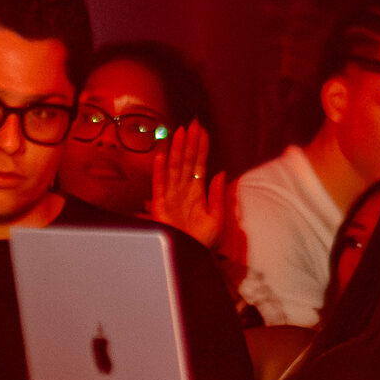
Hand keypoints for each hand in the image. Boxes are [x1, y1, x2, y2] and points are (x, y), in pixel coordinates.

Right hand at [150, 120, 225, 247]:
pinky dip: (159, 170)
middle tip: (192, 123)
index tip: (203, 131)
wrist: (190, 256)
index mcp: (196, 192)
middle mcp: (182, 190)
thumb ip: (218, 195)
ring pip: (173, 167)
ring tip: (180, 132)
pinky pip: (159, 184)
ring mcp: (170, 195)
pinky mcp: (159, 205)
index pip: (198, 164)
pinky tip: (162, 155)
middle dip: (189, 142)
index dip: (201, 148)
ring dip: (176, 149)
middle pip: (185, 161)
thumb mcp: (217, 218)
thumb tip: (221, 172)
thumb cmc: (202, 240)